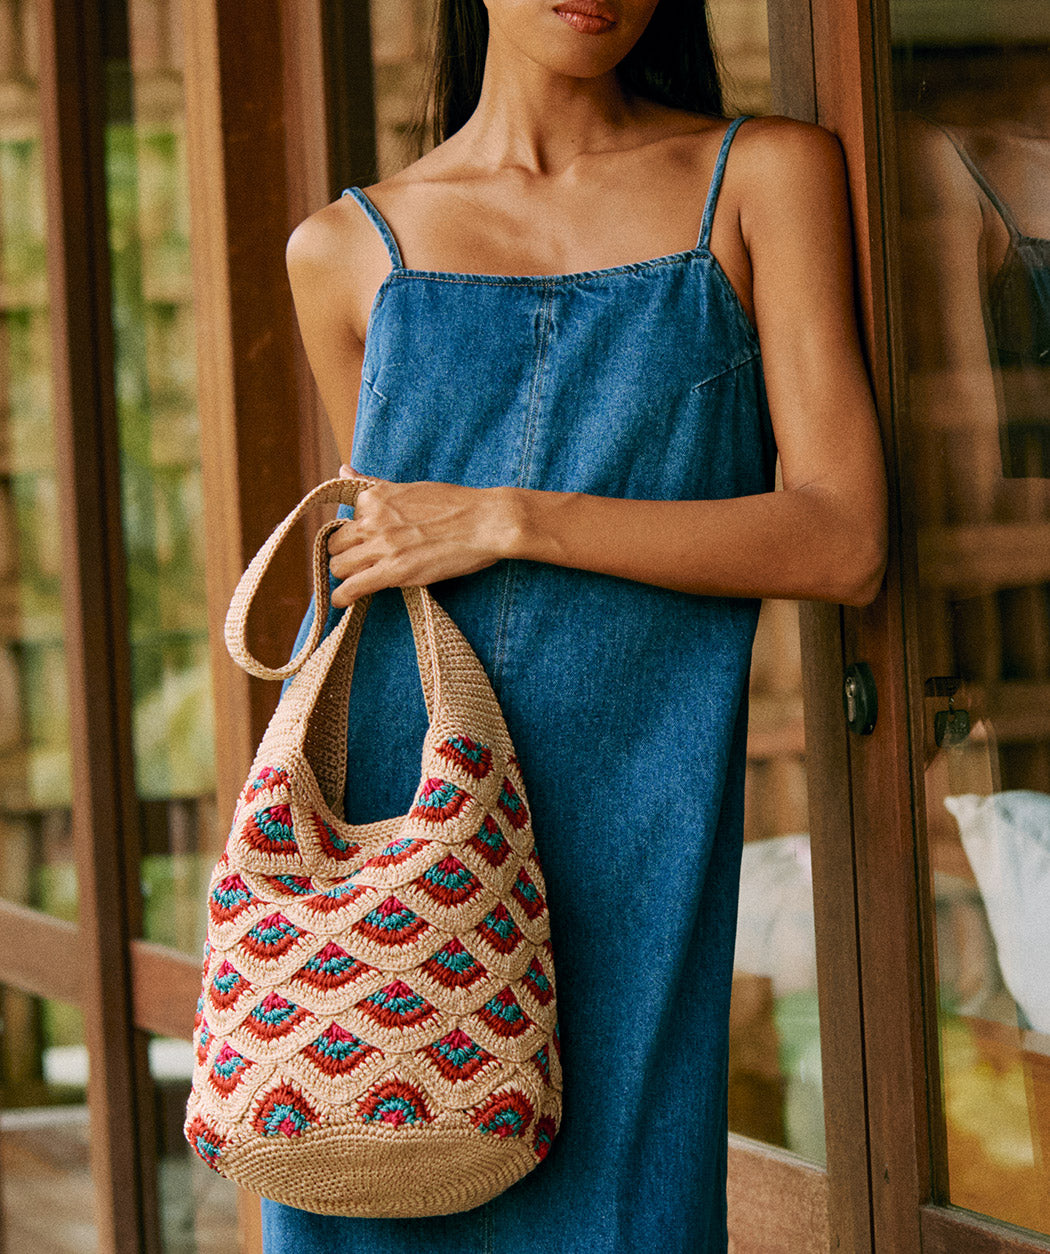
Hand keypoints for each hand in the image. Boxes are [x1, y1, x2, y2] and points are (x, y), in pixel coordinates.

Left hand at [327, 465, 519, 605]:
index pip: (346, 519)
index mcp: (375, 496)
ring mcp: (382, 545)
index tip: (370, 541)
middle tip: (362, 563)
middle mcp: (372, 519)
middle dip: (345, 554)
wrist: (484, 522)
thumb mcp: (409, 487)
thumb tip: (343, 469)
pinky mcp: (393, 570)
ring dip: (345, 575)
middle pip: (336, 544)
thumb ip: (373, 483)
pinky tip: (340, 601)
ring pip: (339, 566)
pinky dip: (341, 597)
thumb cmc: (455, 504)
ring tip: (356, 580)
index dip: (358, 533)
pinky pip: (352, 587)